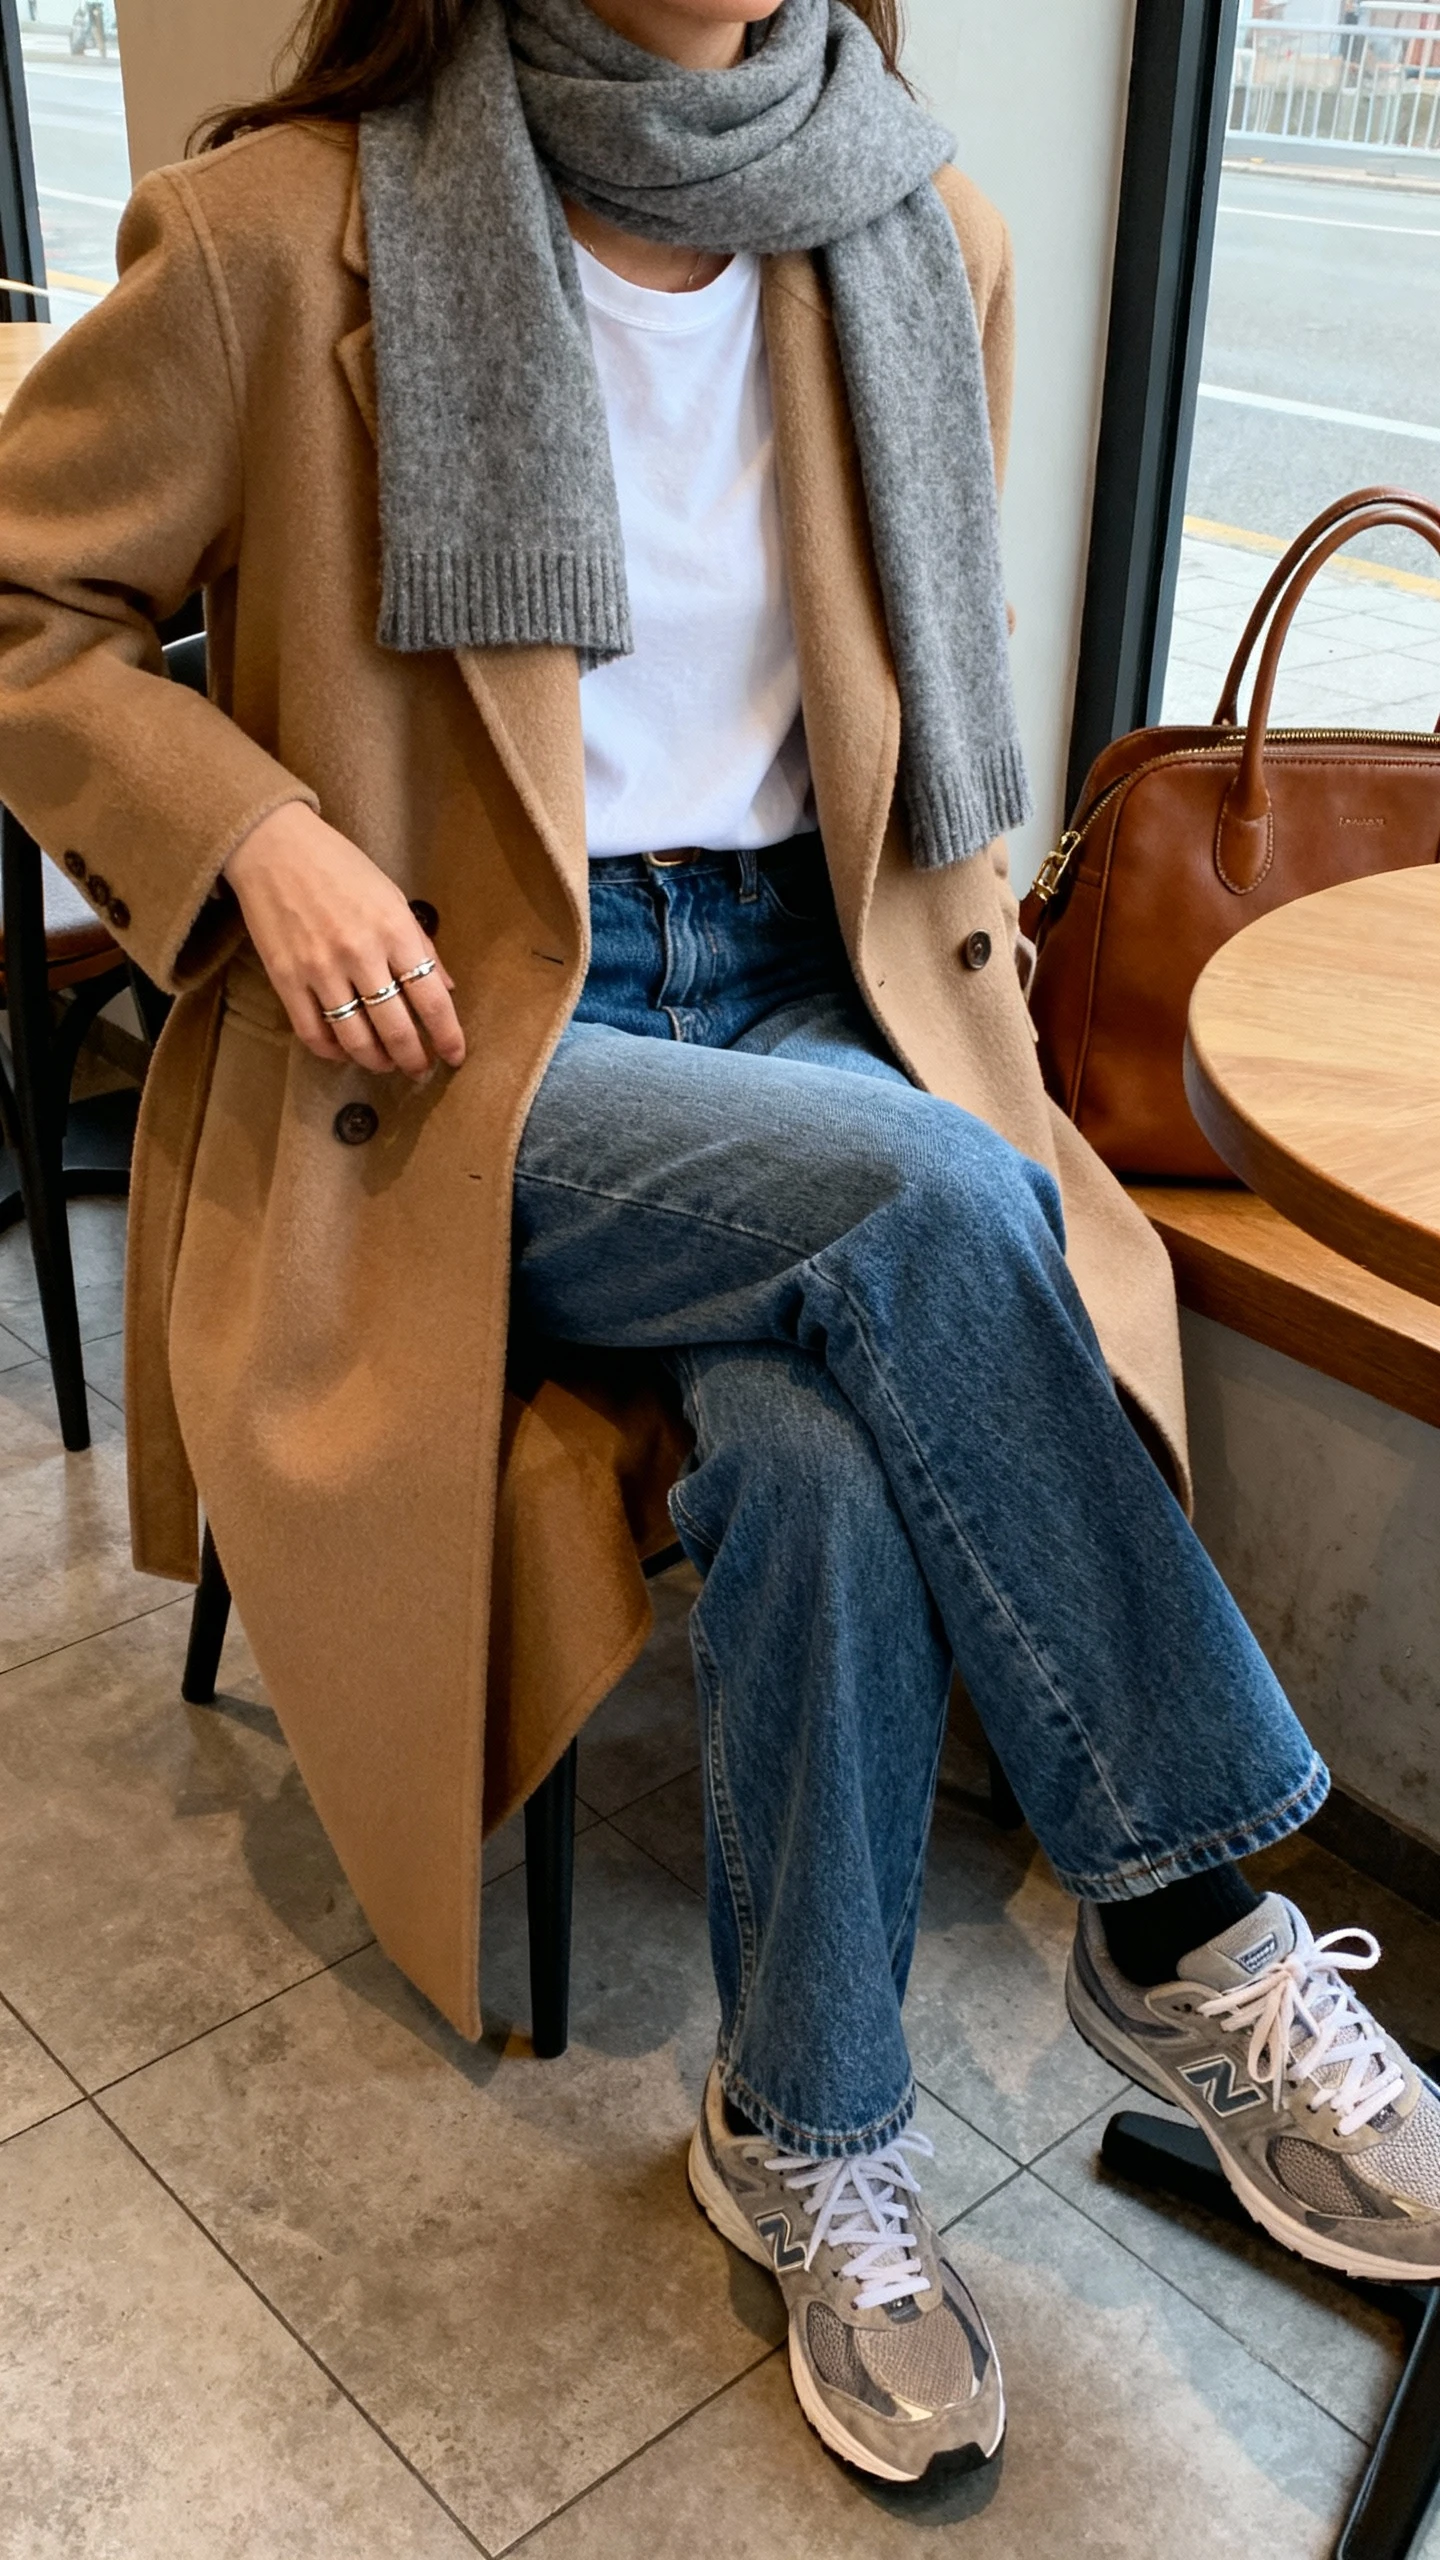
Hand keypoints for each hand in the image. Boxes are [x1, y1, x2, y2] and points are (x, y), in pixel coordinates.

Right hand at [223, 803, 464, 1078]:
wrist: (274, 846)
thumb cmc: (339, 866)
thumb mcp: (392, 896)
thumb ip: (420, 945)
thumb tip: (446, 988)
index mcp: (395, 930)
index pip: (432, 1000)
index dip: (447, 1037)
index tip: (454, 1056)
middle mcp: (361, 954)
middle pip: (396, 1028)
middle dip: (413, 1059)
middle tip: (419, 1069)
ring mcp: (321, 968)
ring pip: (354, 1038)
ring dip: (375, 1060)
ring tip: (385, 1063)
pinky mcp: (286, 978)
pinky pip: (312, 1031)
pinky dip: (331, 1050)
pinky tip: (343, 1051)